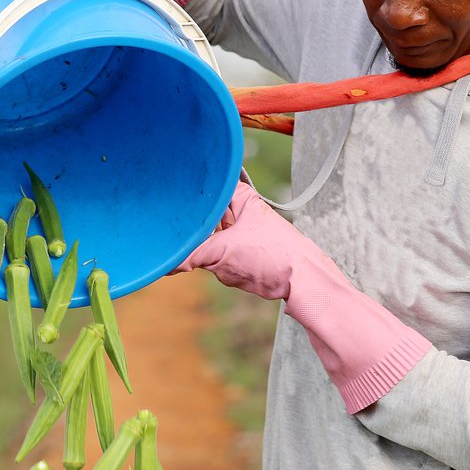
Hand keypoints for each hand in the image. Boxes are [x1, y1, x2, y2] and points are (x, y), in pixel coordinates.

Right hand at [174, 181, 432, 412]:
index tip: (169, 197)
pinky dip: (222, 268)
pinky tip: (232, 273)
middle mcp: (244, 214)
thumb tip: (163, 263)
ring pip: (213, 242)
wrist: (307, 284)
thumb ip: (188, 255)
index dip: (191, 192)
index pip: (209, 186)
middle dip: (198, 233)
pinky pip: (224, 260)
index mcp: (241, 199)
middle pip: (207, 218)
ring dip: (212, 255)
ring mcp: (248, 236)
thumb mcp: (222, 253)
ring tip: (224, 261)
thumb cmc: (273, 256)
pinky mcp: (251, 258)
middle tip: (184, 235)